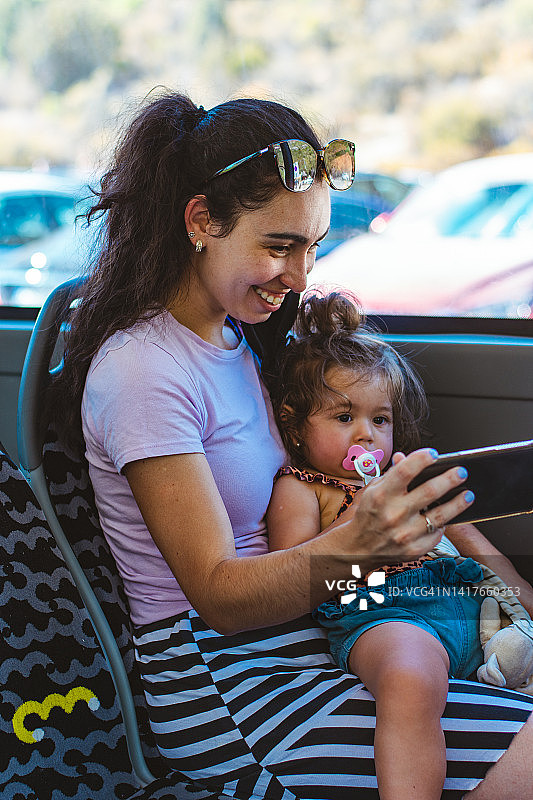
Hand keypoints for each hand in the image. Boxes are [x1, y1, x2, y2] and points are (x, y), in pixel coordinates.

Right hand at [335, 448, 472, 570]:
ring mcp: (405, 534)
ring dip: (458, 503)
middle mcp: (393, 514)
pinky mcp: (414, 549)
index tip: (435, 454)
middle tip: (462, 472)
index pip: (405, 471)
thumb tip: (406, 457)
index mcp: (381, 495)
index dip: (422, 459)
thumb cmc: (369, 514)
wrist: (358, 548)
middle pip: (429, 491)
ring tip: (468, 494)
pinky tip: (447, 517)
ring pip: (440, 515)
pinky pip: (436, 534)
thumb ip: (392, 474)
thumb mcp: (373, 490)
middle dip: (449, 479)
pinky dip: (443, 524)